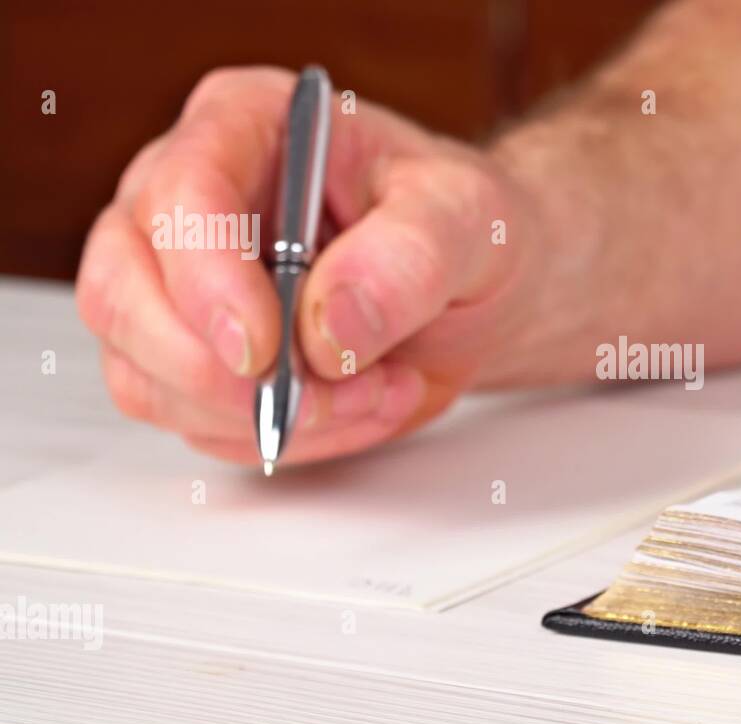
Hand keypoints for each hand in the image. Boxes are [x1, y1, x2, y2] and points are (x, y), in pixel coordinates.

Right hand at [77, 66, 540, 465]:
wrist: (477, 289)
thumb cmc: (465, 229)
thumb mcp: (470, 219)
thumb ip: (410, 257)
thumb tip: (329, 325)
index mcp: (246, 124)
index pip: (180, 196)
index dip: (208, 282)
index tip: (266, 350)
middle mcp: (187, 200)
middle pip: (121, 295)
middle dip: (217, 374)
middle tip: (325, 395)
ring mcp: (177, 285)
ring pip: (148, 377)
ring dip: (265, 417)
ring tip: (375, 391)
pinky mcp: (195, 359)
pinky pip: (197, 424)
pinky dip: (284, 440)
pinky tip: (356, 406)